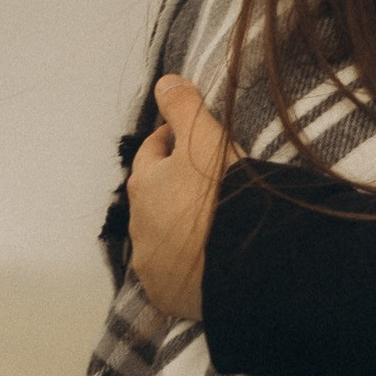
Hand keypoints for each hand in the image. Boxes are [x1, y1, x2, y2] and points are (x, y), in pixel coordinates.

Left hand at [125, 74, 241, 322]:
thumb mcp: (205, 137)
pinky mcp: (165, 293)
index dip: (169, 139)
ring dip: (173, 223)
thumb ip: (183, 106)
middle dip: (168, 183)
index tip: (188, 135)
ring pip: (157, 234)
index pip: (151, 152)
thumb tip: (163, 81)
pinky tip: (201, 255)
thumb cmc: (219, 193)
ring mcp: (150, 264)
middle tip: (198, 176)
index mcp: (145, 184)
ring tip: (203, 218)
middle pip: (151, 195)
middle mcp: (139, 225)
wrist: (237, 261)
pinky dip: (180, 260)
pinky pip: (169, 271)